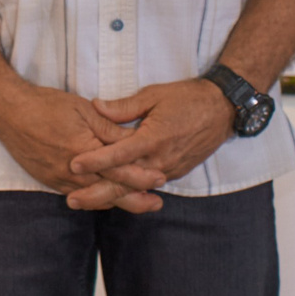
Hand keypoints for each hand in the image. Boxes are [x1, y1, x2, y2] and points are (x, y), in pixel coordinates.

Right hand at [0, 79, 163, 212]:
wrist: (9, 113)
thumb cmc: (47, 105)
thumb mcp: (84, 111)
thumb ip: (110, 129)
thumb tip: (134, 140)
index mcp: (85, 151)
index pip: (120, 169)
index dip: (142, 175)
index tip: (162, 178)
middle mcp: (73, 171)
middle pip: (111, 191)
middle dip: (136, 198)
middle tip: (156, 204)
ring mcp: (60, 179)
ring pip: (95, 197)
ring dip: (117, 201)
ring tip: (138, 204)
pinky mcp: (50, 181)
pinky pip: (78, 195)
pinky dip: (95, 199)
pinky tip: (106, 198)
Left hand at [74, 79, 238, 194]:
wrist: (223, 109)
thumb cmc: (187, 98)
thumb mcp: (154, 95)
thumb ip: (125, 106)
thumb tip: (96, 107)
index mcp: (154, 138)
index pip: (119, 154)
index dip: (95, 160)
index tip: (73, 163)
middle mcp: (161, 159)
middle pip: (124, 182)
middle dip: (97, 193)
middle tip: (71, 200)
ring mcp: (169, 169)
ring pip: (134, 189)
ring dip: (109, 196)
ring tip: (83, 200)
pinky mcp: (174, 172)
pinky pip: (147, 186)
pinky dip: (127, 192)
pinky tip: (108, 196)